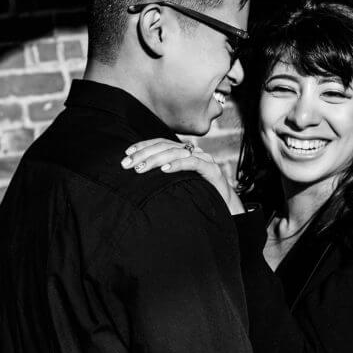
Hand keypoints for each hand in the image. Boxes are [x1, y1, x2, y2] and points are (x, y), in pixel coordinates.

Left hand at [121, 138, 244, 214]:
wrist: (226, 208)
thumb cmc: (199, 196)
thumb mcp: (177, 184)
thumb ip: (163, 177)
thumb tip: (138, 174)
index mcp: (184, 153)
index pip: (160, 143)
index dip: (143, 146)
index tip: (126, 154)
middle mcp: (193, 153)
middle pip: (165, 146)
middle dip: (143, 154)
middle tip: (127, 164)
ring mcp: (203, 160)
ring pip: (176, 152)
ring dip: (155, 159)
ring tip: (140, 168)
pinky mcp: (212, 171)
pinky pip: (193, 163)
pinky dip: (177, 164)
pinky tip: (164, 170)